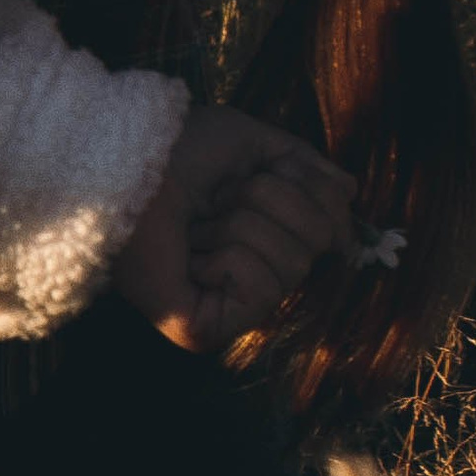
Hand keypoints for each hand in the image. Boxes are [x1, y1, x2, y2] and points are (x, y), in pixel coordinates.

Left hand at [111, 104, 355, 352]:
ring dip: (239, 226)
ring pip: (289, 266)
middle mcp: (248, 277)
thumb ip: (304, 167)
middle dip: (268, 203)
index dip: (308, 193)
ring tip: (195, 226)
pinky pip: (259, 291)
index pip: (329, 227)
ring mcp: (226, 309)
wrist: (125, 163)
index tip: (262, 173)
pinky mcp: (203, 331)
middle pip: (314, 244)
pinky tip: (191, 256)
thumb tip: (350, 192)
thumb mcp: (250, 144)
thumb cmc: (175, 149)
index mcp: (260, 236)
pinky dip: (228, 257)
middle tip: (216, 199)